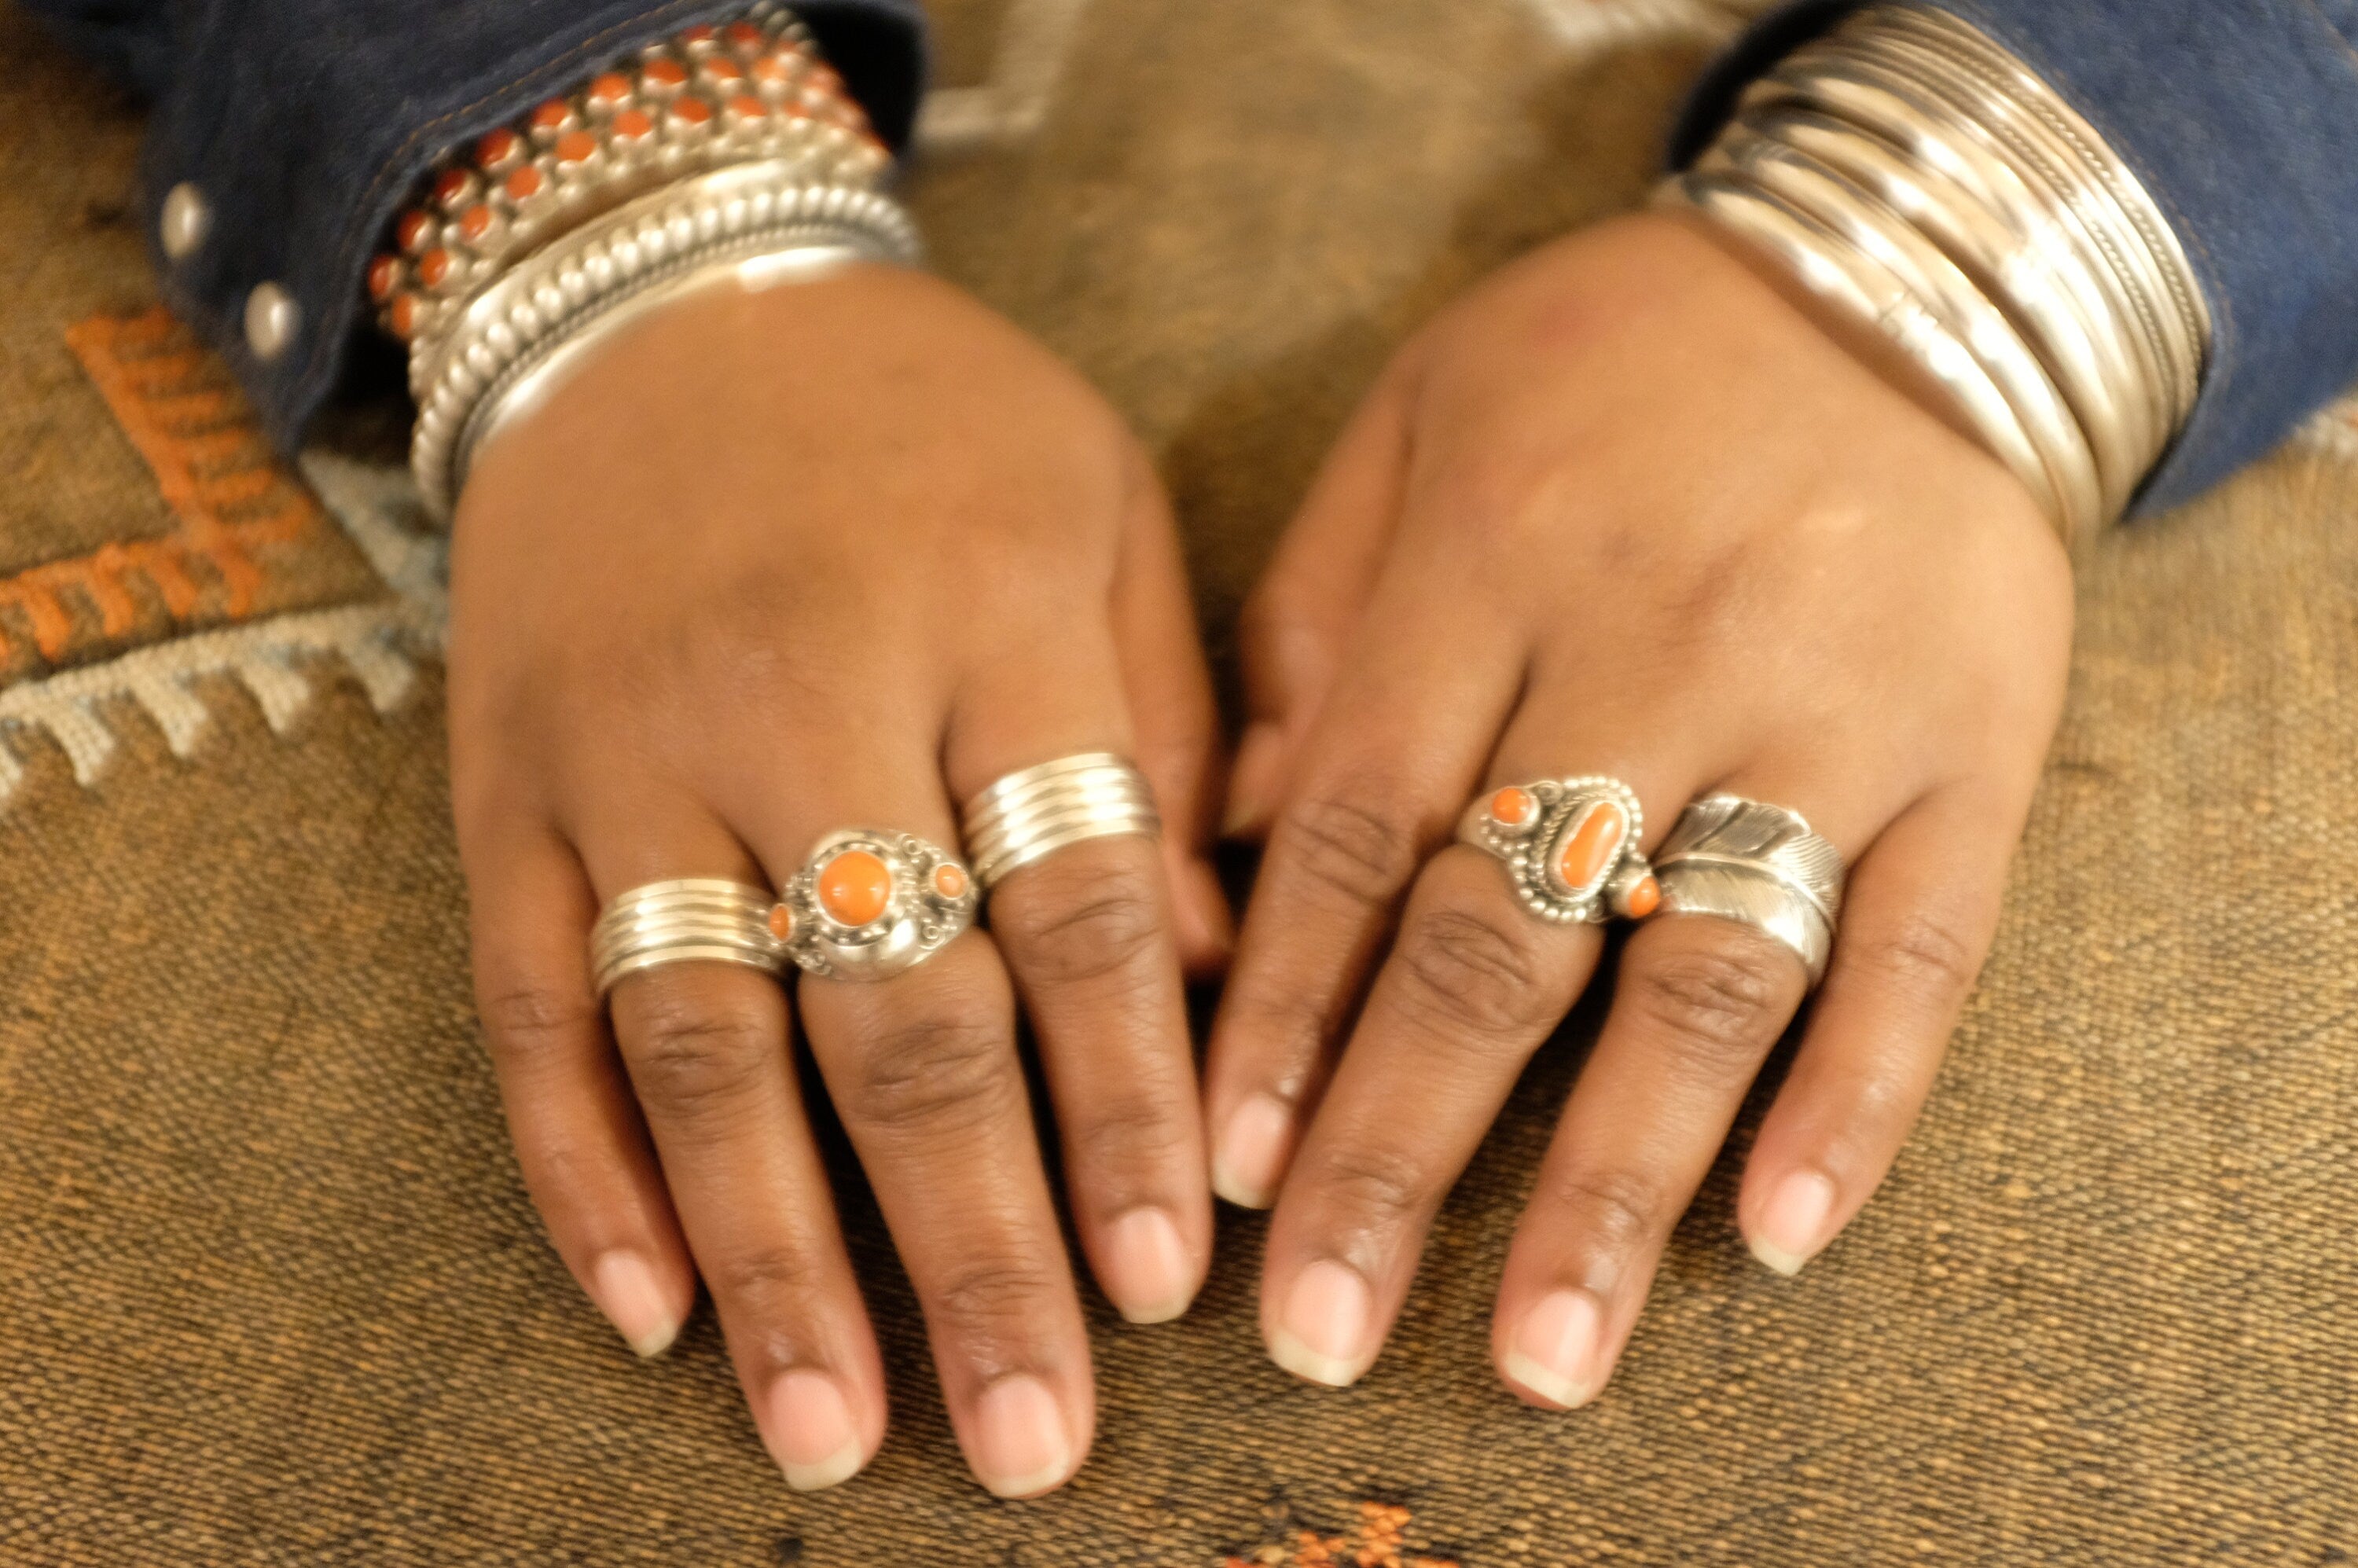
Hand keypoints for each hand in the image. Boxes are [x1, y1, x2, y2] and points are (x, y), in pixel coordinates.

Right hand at [446, 261, 1229, 1496]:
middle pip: (898, 1015)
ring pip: (704, 1044)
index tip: (1175, 1280)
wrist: (663, 298)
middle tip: (1037, 1435)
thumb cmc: (929, 420)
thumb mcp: (1100, 508)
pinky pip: (532, 1009)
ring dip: (776, 1259)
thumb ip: (1164, 734)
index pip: (1081, 911)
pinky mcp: (499, 789)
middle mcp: (798, 693)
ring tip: (840, 1434)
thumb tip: (1224, 987)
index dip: (1128, 1108)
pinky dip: (584, 1171)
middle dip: (975, 1241)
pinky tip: (655, 1310)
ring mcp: (625, 751)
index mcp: (988, 615)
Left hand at [1204, 212, 2072, 1402]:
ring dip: (1619, 1179)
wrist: (1900, 268)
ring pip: (1707, 975)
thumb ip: (1311, 622)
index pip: (1359, 834)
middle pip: (1504, 936)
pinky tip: (1777, 1234)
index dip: (1288, 1019)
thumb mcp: (1417, 420)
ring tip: (1548, 1351)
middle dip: (1406, 1148)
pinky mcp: (1983, 752)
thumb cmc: (1609, 358)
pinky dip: (1856, 1101)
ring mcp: (1838, 707)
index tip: (1233, 1174)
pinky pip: (1921, 952)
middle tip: (1328, 1334)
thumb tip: (1236, 847)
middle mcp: (1659, 642)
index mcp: (1492, 558)